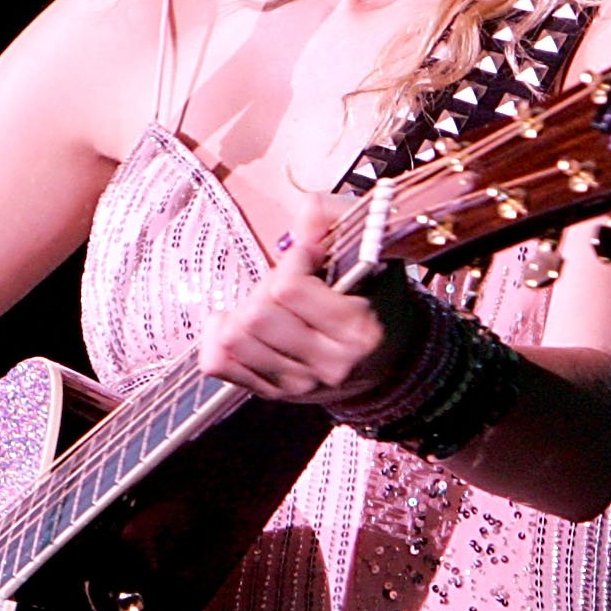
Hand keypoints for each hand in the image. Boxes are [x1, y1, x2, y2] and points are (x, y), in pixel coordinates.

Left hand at [194, 193, 419, 408]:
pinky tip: (239, 323)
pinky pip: (218, 364)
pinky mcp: (275, 393)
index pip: (288, 289)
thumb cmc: (378, 295)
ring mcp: (300, 384)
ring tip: (268, 304)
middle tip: (287, 283)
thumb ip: (334, 217)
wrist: (393, 354)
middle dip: (265, 287)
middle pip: (256, 316)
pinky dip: (217, 337)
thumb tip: (300, 223)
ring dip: (242, 312)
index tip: (308, 258)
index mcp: (357, 330)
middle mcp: (329, 365)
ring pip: (233, 340)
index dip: (292, 261)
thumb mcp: (371, 246)